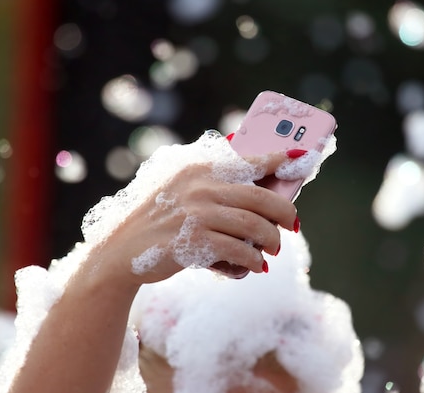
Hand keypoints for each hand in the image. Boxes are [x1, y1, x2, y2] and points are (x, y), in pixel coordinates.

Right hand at [92, 151, 298, 286]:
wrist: (120, 251)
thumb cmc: (158, 220)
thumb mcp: (180, 191)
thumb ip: (213, 187)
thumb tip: (261, 196)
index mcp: (198, 168)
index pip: (248, 160)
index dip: (279, 158)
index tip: (303, 157)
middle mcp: (199, 186)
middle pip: (260, 197)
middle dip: (285, 212)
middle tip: (294, 224)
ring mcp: (196, 213)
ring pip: (254, 225)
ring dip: (271, 240)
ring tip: (273, 249)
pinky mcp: (193, 241)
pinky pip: (239, 251)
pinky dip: (253, 260)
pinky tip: (255, 266)